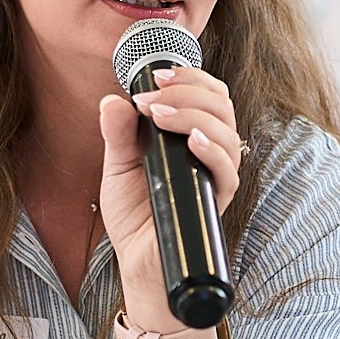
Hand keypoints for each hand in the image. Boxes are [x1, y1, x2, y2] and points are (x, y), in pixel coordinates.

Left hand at [95, 66, 241, 317]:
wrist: (139, 263)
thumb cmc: (135, 216)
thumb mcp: (117, 167)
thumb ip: (117, 134)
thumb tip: (111, 100)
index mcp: (191, 136)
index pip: (207, 94)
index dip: (189, 77)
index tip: (156, 75)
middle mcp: (210, 151)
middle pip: (221, 104)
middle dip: (189, 89)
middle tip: (152, 93)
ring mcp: (216, 175)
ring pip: (226, 130)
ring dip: (193, 113)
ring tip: (158, 114)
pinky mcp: (217, 199)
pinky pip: (227, 169)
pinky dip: (212, 148)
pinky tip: (192, 140)